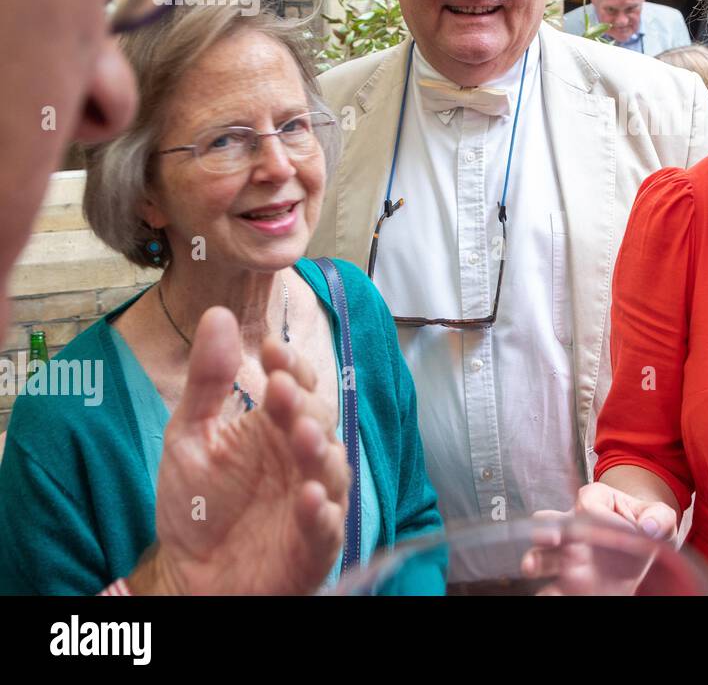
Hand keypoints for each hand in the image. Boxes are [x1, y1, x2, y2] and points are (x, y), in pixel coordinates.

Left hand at [128, 306, 350, 594]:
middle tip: (280, 390)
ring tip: (298, 435)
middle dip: (302, 404)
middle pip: (318, 421)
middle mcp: (302, 458)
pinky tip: (309, 499)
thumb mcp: (190, 436)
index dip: (290, 367)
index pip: (298, 385)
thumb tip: (218, 315)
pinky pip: (327, 526)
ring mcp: (313, 499)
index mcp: (277, 427)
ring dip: (318, 450)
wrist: (191, 578)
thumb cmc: (198, 507)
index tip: (269, 349)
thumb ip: (208, 380)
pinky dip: (321, 513)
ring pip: (331, 469)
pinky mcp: (314, 544)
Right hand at [521, 483, 677, 594]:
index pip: (587, 502)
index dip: (592, 513)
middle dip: (545, 529)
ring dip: (535, 559)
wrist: (644, 552)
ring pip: (542, 555)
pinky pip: (553, 587)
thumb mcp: (660, 517)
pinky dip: (550, 590)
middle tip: (550, 538)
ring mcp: (570, 556)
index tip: (605, 528)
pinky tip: (553, 594)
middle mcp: (575, 526)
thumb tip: (650, 526)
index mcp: (596, 502)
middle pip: (548, 521)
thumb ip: (659, 517)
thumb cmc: (647, 525)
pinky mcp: (571, 583)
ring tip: (531, 566)